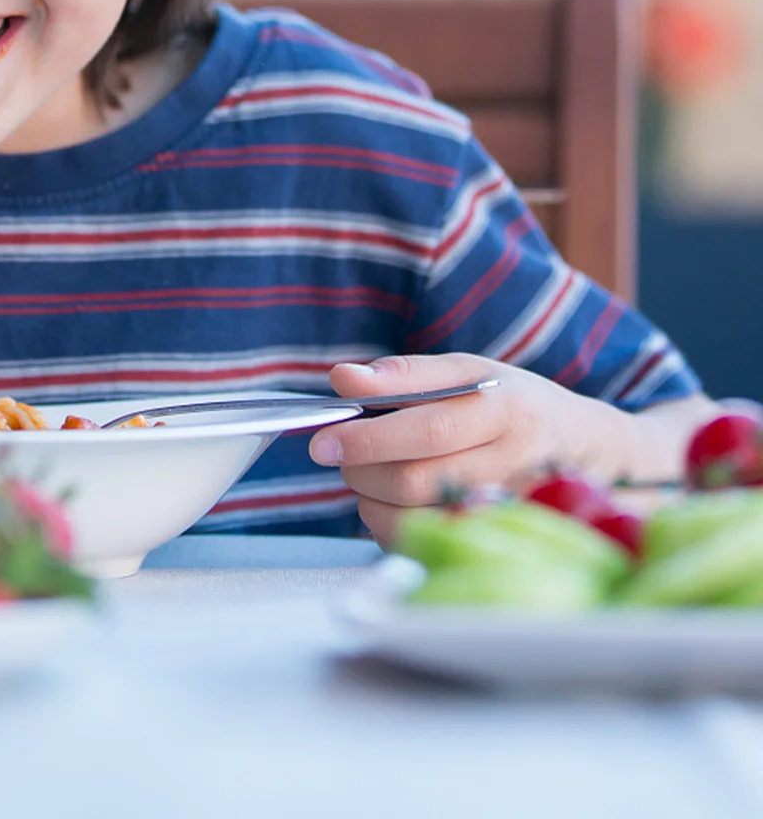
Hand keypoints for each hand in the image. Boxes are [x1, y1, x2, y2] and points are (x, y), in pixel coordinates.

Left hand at [308, 353, 635, 544]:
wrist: (593, 455)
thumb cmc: (516, 406)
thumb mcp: (470, 371)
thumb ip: (404, 374)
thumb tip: (342, 379)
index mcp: (506, 412)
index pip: (427, 430)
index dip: (368, 438)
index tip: (324, 440)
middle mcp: (515, 467)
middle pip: (416, 481)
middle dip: (361, 469)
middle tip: (341, 453)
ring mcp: (510, 516)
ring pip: (417, 520)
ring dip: (371, 500)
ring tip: (369, 475)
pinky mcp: (499, 546)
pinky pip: (427, 545)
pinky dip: (392, 526)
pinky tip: (395, 502)